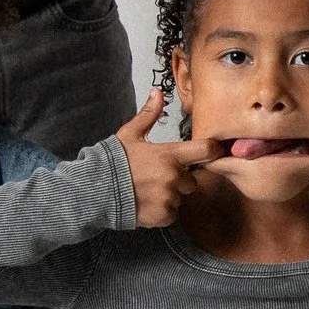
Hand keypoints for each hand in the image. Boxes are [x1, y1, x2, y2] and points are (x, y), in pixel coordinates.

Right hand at [113, 90, 226, 227]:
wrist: (95, 191)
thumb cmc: (113, 162)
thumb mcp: (130, 135)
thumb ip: (148, 115)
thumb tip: (158, 92)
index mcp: (169, 155)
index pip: (206, 150)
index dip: (212, 151)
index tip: (210, 153)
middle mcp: (173, 177)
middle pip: (192, 180)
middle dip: (179, 180)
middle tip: (157, 177)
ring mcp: (169, 197)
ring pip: (180, 198)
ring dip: (169, 196)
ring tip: (148, 190)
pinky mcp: (163, 215)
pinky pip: (172, 214)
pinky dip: (162, 211)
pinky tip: (146, 203)